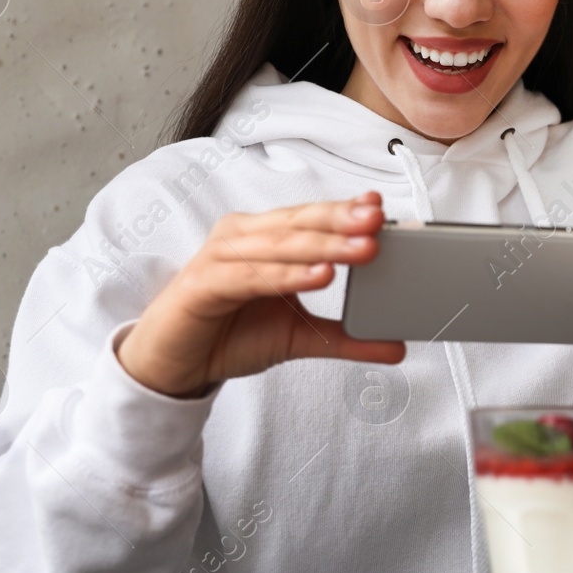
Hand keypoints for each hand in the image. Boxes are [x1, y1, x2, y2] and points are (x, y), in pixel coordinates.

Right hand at [115, 191, 404, 397]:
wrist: (175, 364)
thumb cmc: (230, 334)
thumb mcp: (301, 337)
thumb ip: (347, 338)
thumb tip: (397, 346)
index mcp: (266, 236)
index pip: (312, 217)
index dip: (345, 210)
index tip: (380, 208)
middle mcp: (243, 237)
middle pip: (300, 224)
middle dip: (342, 222)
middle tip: (378, 223)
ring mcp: (221, 256)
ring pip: (280, 246)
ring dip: (324, 246)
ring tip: (363, 250)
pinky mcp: (204, 284)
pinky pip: (252, 276)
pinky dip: (287, 275)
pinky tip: (320, 276)